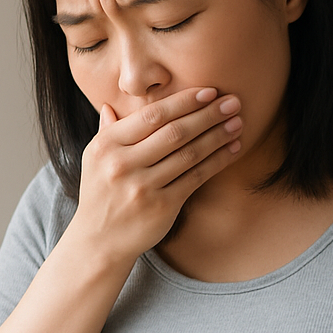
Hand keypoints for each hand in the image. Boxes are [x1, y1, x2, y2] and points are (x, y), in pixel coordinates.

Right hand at [72, 87, 242, 264]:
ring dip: (217, 136)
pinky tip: (232, 149)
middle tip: (233, 102)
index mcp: (107, 145)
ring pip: (189, 154)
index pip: (152, 115)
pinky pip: (195, 178)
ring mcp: (143, 187)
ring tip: (237, 123)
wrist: (98, 241)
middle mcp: (123, 164)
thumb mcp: (94, 160)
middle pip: (174, 132)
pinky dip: (217, 161)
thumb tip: (110, 105)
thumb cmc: (101, 194)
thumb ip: (107, 131)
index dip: (184, 101)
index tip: (210, 91)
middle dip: (208, 114)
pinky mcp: (161, 207)